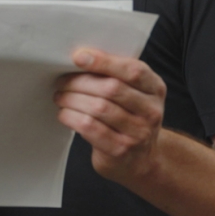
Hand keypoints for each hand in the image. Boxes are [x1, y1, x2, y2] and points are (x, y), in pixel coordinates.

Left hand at [54, 48, 166, 185]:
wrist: (138, 159)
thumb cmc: (127, 116)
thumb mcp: (131, 93)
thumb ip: (114, 75)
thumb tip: (80, 57)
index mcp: (154, 88)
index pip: (133, 70)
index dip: (104, 62)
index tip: (78, 57)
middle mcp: (152, 110)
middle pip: (111, 88)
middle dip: (79, 82)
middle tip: (60, 81)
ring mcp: (139, 133)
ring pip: (98, 107)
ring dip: (71, 99)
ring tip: (59, 96)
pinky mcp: (120, 149)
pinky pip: (90, 127)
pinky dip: (71, 117)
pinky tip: (64, 113)